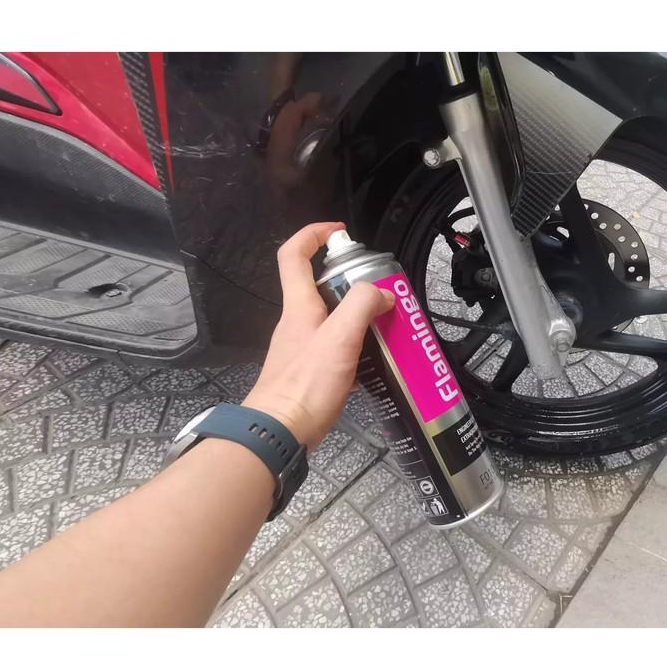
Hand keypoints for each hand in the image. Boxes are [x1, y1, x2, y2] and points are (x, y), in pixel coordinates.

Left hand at [243, 222, 393, 448]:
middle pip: (319, 287)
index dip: (313, 235)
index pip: (294, 255)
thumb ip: (361, 305)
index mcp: (299, 306)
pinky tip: (375, 361)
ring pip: (331, 319)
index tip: (340, 232)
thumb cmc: (305, 385)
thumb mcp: (340, 338)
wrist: (279, 433)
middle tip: (381, 290)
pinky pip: (335, 347)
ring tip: (387, 325)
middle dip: (351, 282)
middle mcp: (297, 322)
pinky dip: (357, 346)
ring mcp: (301, 348)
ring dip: (358, 316)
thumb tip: (381, 293)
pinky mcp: (309, 372)